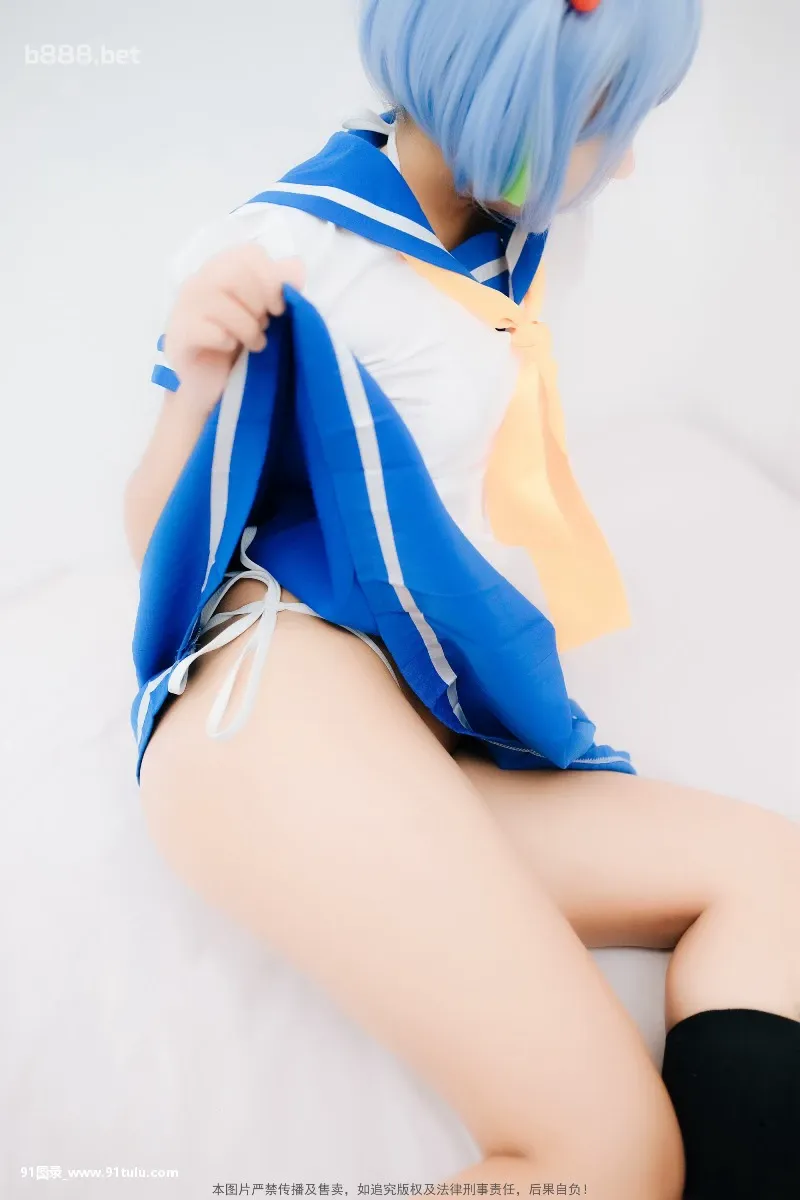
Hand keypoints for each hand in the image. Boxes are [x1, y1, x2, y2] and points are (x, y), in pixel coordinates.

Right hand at [163, 243, 304, 402]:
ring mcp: (184, 307)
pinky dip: (228, 342)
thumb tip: (297, 267)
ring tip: (255, 343)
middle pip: (236, 275)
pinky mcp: (179, 336)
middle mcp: (199, 281)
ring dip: (249, 329)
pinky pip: (211, 332)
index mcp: (221, 269)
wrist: (211, 383)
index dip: (271, 279)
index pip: (249, 255)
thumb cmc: (239, 342)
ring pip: (223, 306)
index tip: (278, 307)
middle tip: (264, 325)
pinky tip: (229, 348)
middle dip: (259, 304)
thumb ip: (280, 286)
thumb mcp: (265, 312)